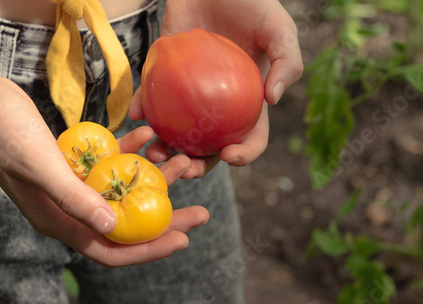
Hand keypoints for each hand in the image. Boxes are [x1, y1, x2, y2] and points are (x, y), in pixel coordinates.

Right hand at [0, 51, 207, 266]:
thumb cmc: (3, 132)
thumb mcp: (40, 165)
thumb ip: (74, 198)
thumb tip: (111, 226)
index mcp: (59, 220)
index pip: (110, 249)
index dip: (148, 250)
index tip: (183, 239)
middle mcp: (69, 207)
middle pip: (126, 224)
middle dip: (164, 219)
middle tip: (201, 211)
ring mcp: (73, 184)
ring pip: (123, 191)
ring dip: (154, 179)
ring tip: (185, 163)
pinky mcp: (75, 161)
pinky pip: (111, 162)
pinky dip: (130, 151)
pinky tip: (149, 134)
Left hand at [131, 0, 302, 176]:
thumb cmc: (252, 3)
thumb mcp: (280, 29)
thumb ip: (287, 62)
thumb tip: (273, 99)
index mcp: (246, 102)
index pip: (249, 137)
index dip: (244, 154)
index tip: (231, 156)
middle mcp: (216, 105)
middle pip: (207, 145)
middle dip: (195, 166)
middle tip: (183, 169)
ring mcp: (188, 93)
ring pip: (175, 131)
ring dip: (163, 148)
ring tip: (154, 154)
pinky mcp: (163, 76)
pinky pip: (151, 97)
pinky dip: (142, 107)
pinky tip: (136, 116)